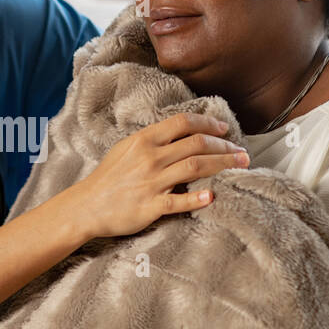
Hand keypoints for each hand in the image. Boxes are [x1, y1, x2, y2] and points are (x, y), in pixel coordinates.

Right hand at [65, 112, 245, 239]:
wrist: (86, 206)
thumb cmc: (107, 178)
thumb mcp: (126, 149)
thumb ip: (152, 141)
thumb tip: (182, 134)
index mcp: (144, 140)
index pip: (183, 123)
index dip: (209, 123)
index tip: (225, 130)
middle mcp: (150, 158)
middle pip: (197, 144)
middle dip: (225, 146)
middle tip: (242, 152)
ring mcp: (151, 182)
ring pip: (195, 168)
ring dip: (222, 165)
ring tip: (241, 166)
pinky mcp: (150, 206)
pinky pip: (179, 201)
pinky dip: (198, 198)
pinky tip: (213, 196)